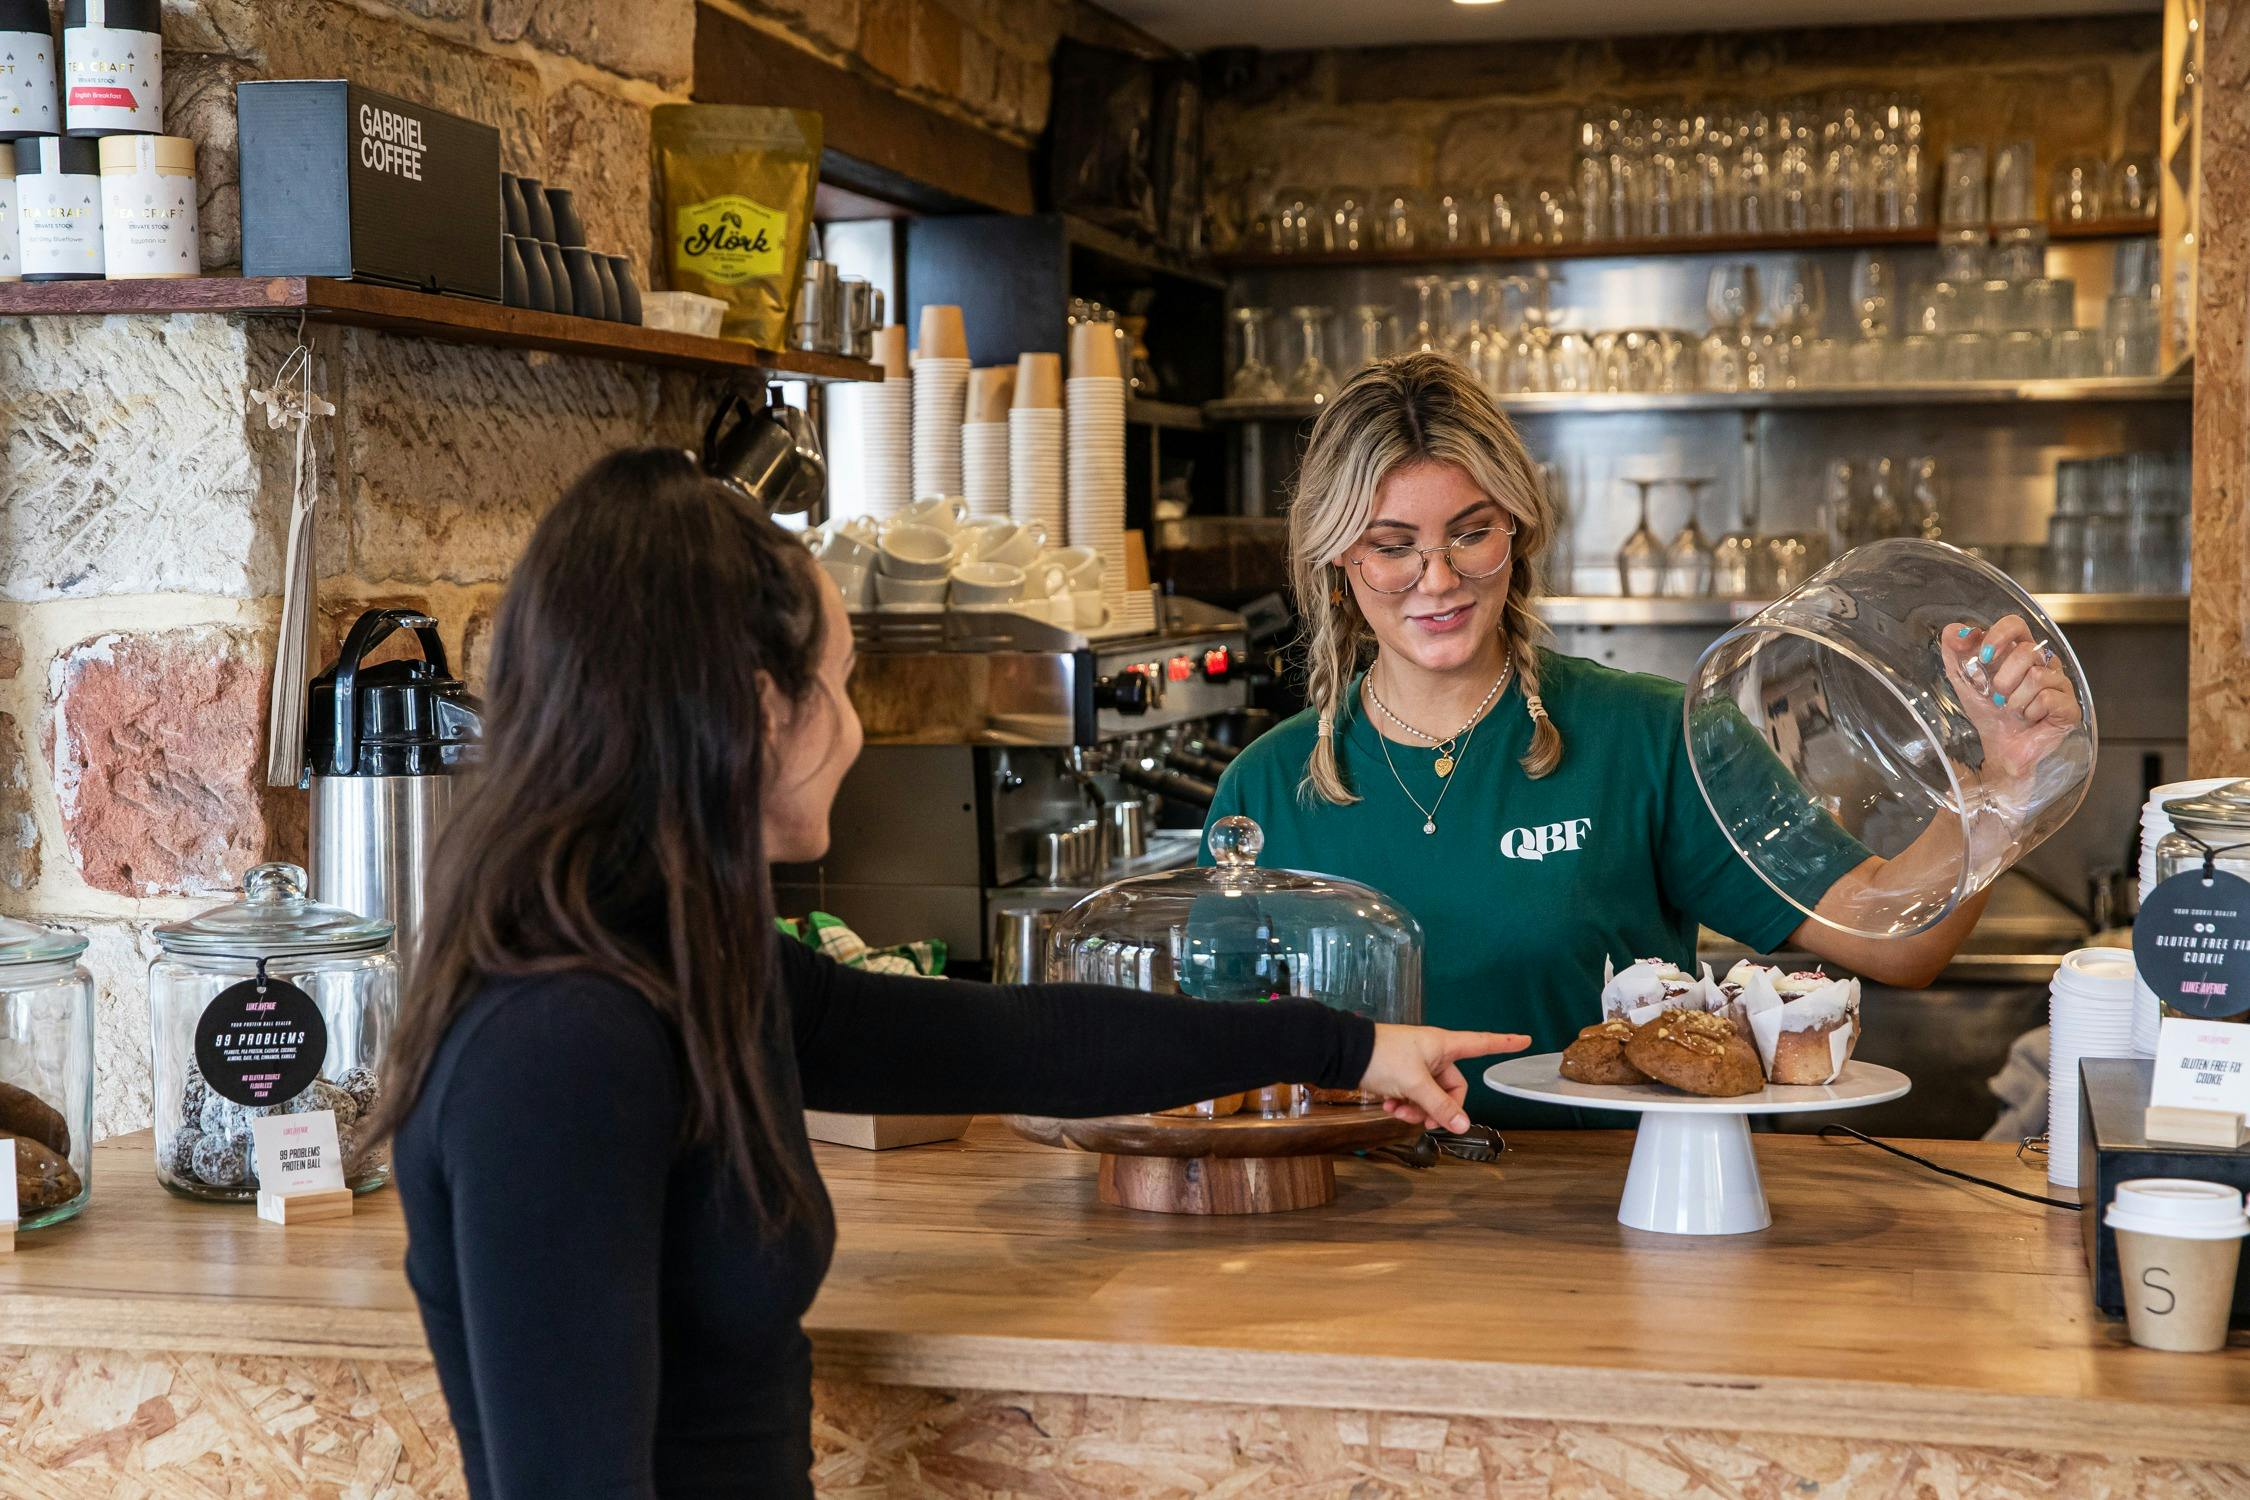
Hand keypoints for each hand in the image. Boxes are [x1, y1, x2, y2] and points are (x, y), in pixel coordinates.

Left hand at [1359, 1024, 1530, 1134]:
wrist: (1344, 1053)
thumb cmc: (1383, 1057)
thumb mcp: (1414, 1084)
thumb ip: (1440, 1106)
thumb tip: (1463, 1126)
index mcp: (1444, 1045)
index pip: (1482, 1043)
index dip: (1504, 1043)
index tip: (1525, 1040)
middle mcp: (1434, 1053)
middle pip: (1453, 1087)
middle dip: (1438, 1108)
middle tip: (1421, 1120)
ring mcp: (1418, 1064)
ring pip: (1431, 1095)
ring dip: (1417, 1109)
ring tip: (1399, 1112)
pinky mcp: (1401, 1074)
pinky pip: (1414, 1095)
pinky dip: (1404, 1104)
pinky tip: (1388, 1106)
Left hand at [1942, 616, 2081, 780]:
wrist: (2000, 746)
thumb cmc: (1988, 711)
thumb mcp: (1964, 681)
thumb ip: (1954, 653)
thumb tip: (1955, 631)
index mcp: (2019, 651)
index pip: (2015, 625)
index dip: (1999, 635)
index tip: (1985, 656)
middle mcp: (2043, 662)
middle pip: (2027, 652)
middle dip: (2003, 680)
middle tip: (1998, 697)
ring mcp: (2060, 683)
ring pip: (2037, 677)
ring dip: (2015, 700)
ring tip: (2013, 710)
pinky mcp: (2069, 706)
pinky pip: (2048, 699)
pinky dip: (2030, 712)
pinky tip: (2030, 718)